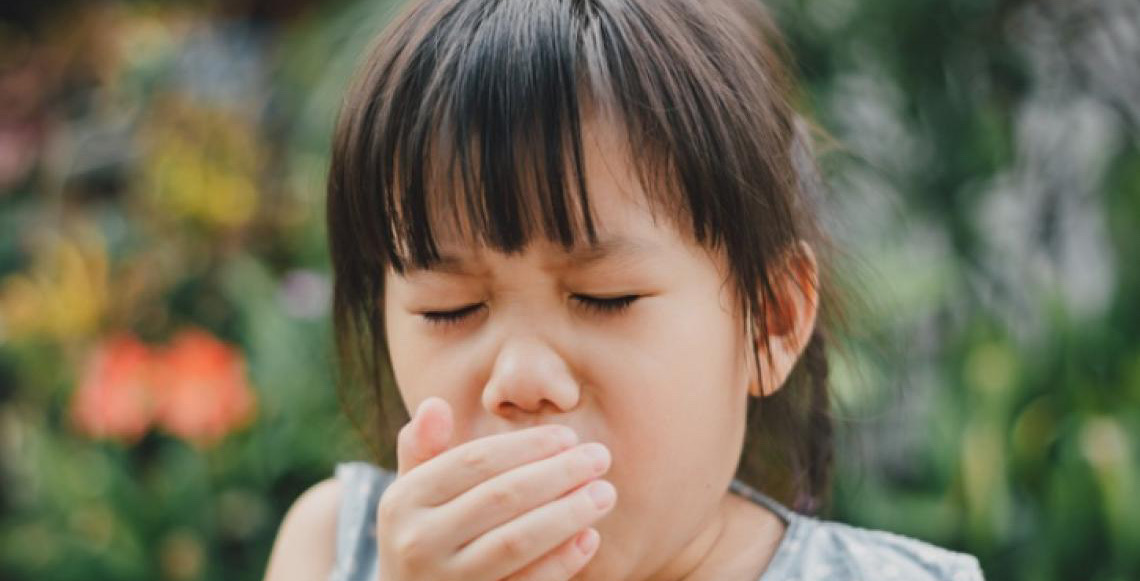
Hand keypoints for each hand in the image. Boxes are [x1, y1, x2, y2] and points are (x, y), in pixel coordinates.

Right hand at [375, 397, 614, 580]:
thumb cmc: (420, 535)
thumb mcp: (410, 494)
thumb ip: (423, 449)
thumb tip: (435, 404)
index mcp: (403, 500)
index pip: (474, 461)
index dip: (526, 446)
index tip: (568, 437)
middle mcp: (418, 542)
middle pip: (500, 498)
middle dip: (557, 474)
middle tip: (600, 458)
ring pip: (515, 542)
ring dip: (567, 514)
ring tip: (604, 493)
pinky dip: (560, 562)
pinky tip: (589, 538)